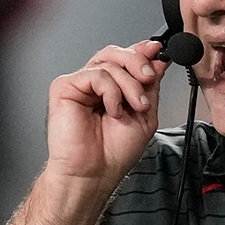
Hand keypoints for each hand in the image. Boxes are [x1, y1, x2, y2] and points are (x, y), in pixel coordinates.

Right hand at [45, 40, 169, 187]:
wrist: (94, 172)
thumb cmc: (114, 152)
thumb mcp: (145, 115)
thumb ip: (150, 86)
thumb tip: (158, 60)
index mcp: (113, 88)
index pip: (126, 59)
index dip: (142, 51)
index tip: (159, 51)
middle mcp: (96, 83)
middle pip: (116, 53)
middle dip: (139, 62)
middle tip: (149, 78)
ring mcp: (80, 84)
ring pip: (109, 62)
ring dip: (130, 84)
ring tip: (135, 106)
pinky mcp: (65, 87)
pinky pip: (95, 74)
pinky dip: (111, 92)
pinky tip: (113, 110)